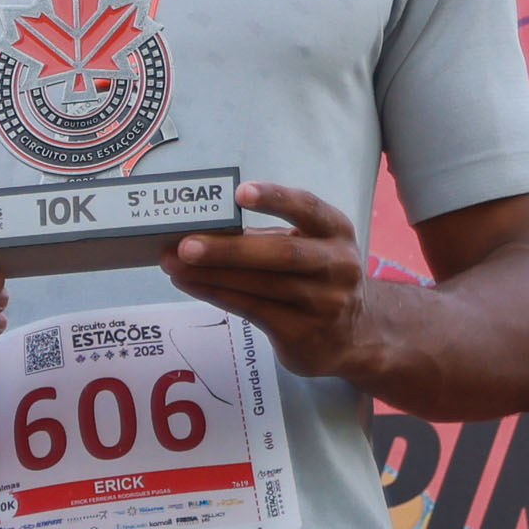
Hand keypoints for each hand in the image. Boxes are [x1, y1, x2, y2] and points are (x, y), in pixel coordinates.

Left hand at [163, 180, 374, 379]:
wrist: (354, 336)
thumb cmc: (317, 280)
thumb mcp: (307, 250)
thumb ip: (267, 237)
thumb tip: (203, 228)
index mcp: (337, 232)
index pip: (309, 209)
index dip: (276, 198)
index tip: (240, 192)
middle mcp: (337, 265)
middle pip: (281, 254)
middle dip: (229, 249)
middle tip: (186, 245)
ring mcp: (323, 302)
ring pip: (261, 285)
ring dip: (211, 275)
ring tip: (173, 264)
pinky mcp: (303, 332)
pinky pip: (252, 309)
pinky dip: (216, 294)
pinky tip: (190, 284)